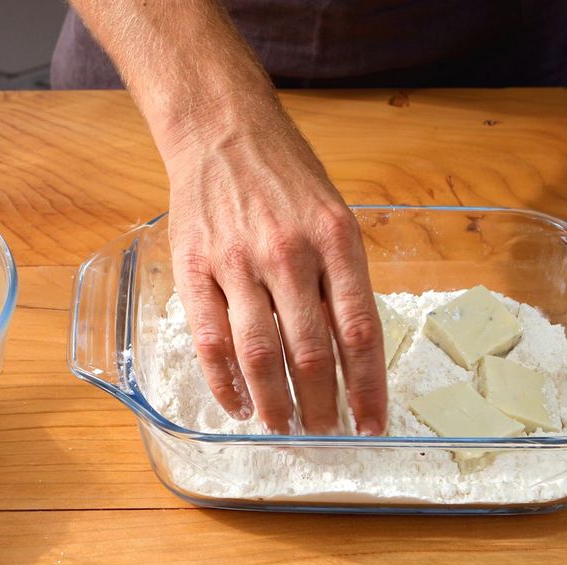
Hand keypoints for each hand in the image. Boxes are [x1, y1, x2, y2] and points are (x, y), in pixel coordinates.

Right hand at [164, 124, 387, 434]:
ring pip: (260, 353)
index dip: (366, 386)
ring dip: (274, 401)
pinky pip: (210, 339)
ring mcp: (238, 262)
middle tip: (325, 432)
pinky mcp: (195, 268)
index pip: (358, 330)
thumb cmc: (285, 175)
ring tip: (283, 426)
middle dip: (321, 404)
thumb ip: (340, 278)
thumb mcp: (333, 215)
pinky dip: (224, 382)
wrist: (221, 131)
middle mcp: (289, 253)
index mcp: (335, 240)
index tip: (371, 422)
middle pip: (309, 351)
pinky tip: (236, 404)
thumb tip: (349, 351)